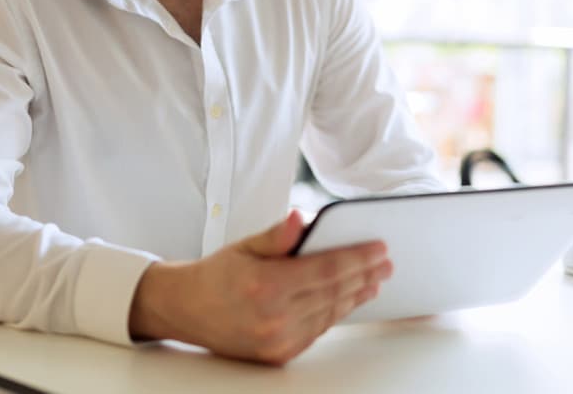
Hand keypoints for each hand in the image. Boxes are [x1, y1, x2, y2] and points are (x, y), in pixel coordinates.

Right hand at [129, 210, 392, 364]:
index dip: (358, 258)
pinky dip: (335, 313)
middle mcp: (273, 317)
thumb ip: (278, 235)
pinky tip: (348, 299)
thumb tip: (303, 217)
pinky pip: (317, 331)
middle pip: (334, 293)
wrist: (186, 309)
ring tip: (374, 279)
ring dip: (356, 296)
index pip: (326, 269)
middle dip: (364, 275)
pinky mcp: (278, 355)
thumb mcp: (246, 245)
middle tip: (386, 262)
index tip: (379, 248)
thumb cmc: (217, 273)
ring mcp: (277, 340)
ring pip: (330, 314)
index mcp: (266, 285)